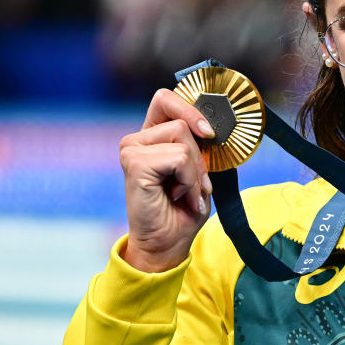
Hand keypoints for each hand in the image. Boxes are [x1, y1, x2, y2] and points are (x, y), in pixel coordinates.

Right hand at [118, 89, 214, 271]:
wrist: (166, 244)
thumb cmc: (182, 211)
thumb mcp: (199, 173)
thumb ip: (201, 147)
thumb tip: (212, 127)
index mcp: (152, 136)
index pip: (167, 99)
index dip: (190, 108)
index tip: (209, 132)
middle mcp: (138, 139)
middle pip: (182, 122)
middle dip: (200, 156)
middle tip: (197, 184)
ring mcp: (132, 149)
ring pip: (183, 139)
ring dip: (195, 172)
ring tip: (185, 194)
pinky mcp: (134, 162)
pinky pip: (180, 158)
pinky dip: (189, 181)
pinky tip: (179, 197)